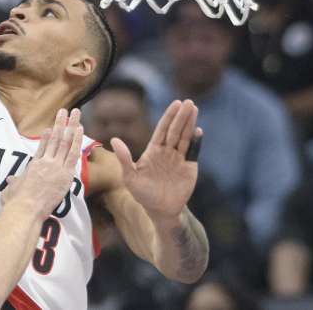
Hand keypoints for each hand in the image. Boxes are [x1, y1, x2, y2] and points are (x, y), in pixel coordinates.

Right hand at [5, 108, 83, 214]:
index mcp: (33, 165)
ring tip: (75, 113)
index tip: (50, 128)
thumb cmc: (16, 201)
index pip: (42, 148)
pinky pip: (72, 154)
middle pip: (54, 139)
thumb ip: (14, 182)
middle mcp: (45, 162)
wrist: (25, 208)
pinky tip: (79, 129)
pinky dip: (76, 140)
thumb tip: (10, 180)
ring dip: (70, 126)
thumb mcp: (12, 189)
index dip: (46, 137)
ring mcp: (55, 166)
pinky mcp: (64, 174)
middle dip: (60, 124)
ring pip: (64, 142)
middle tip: (64, 111)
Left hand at [112, 99, 200, 219]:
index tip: (176, 103)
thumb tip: (114, 139)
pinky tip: (198, 131)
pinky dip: (196, 142)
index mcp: (153, 150)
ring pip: (185, 138)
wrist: (160, 210)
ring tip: (195, 109)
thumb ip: (124, 158)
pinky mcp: (189, 168)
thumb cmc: (142, 194)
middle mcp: (167, 151)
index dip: (169, 116)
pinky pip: (193, 152)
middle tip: (189, 102)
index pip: (162, 129)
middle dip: (182, 116)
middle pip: (175, 130)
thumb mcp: (129, 176)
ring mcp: (179, 159)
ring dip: (190, 124)